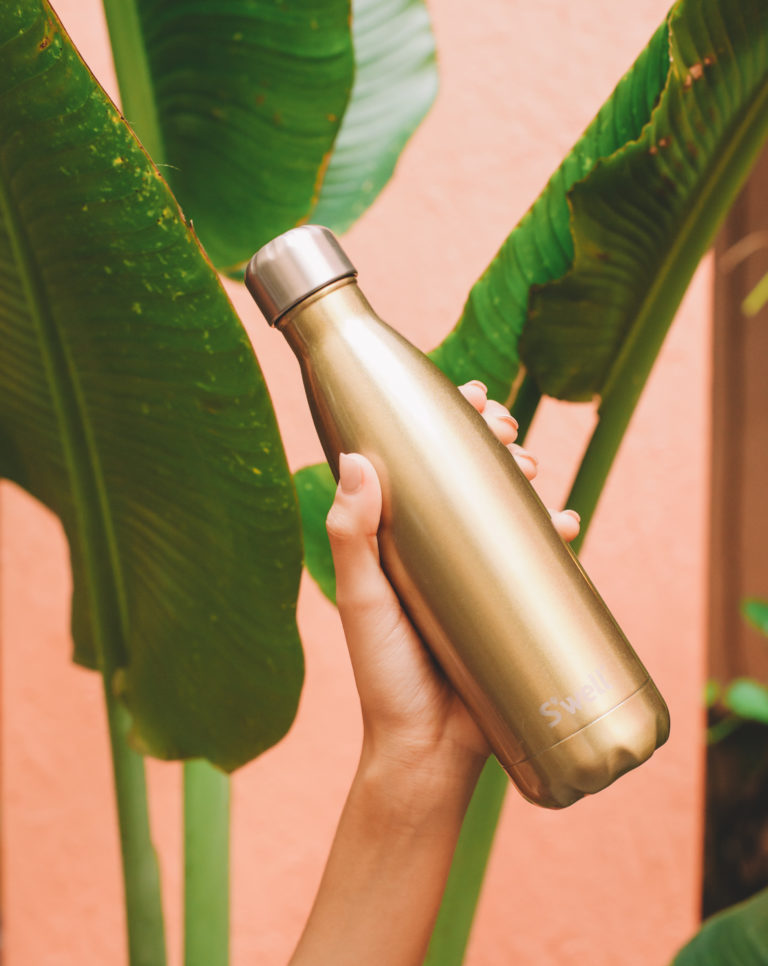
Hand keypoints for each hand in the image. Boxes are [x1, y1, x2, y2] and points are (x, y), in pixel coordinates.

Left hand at [325, 380, 580, 790]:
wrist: (428, 749)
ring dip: (526, 478)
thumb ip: (352, 536)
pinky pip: (539, 559)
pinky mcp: (511, 604)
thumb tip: (354, 459)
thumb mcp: (362, 600)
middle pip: (470, 478)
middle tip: (506, 433)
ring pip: (507, 508)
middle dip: (494, 443)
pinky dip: (556, 535)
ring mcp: (477, 577)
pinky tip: (567, 523)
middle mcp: (438, 551)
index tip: (470, 395)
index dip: (445, 426)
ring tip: (532, 471)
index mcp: (398, 540)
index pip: (422, 466)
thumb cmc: (385, 675)